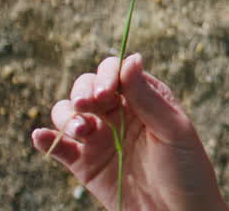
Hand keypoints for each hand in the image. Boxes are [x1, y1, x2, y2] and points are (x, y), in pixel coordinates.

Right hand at [30, 54, 227, 210]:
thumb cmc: (187, 169)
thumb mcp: (173, 130)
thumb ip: (148, 98)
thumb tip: (131, 59)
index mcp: (143, 99)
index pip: (116, 73)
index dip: (106, 75)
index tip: (106, 92)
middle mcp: (118, 114)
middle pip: (87, 88)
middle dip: (82, 92)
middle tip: (87, 105)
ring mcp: (99, 139)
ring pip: (69, 113)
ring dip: (66, 116)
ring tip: (81, 132)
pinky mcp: (85, 165)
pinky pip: (59, 148)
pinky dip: (46, 139)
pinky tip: (41, 136)